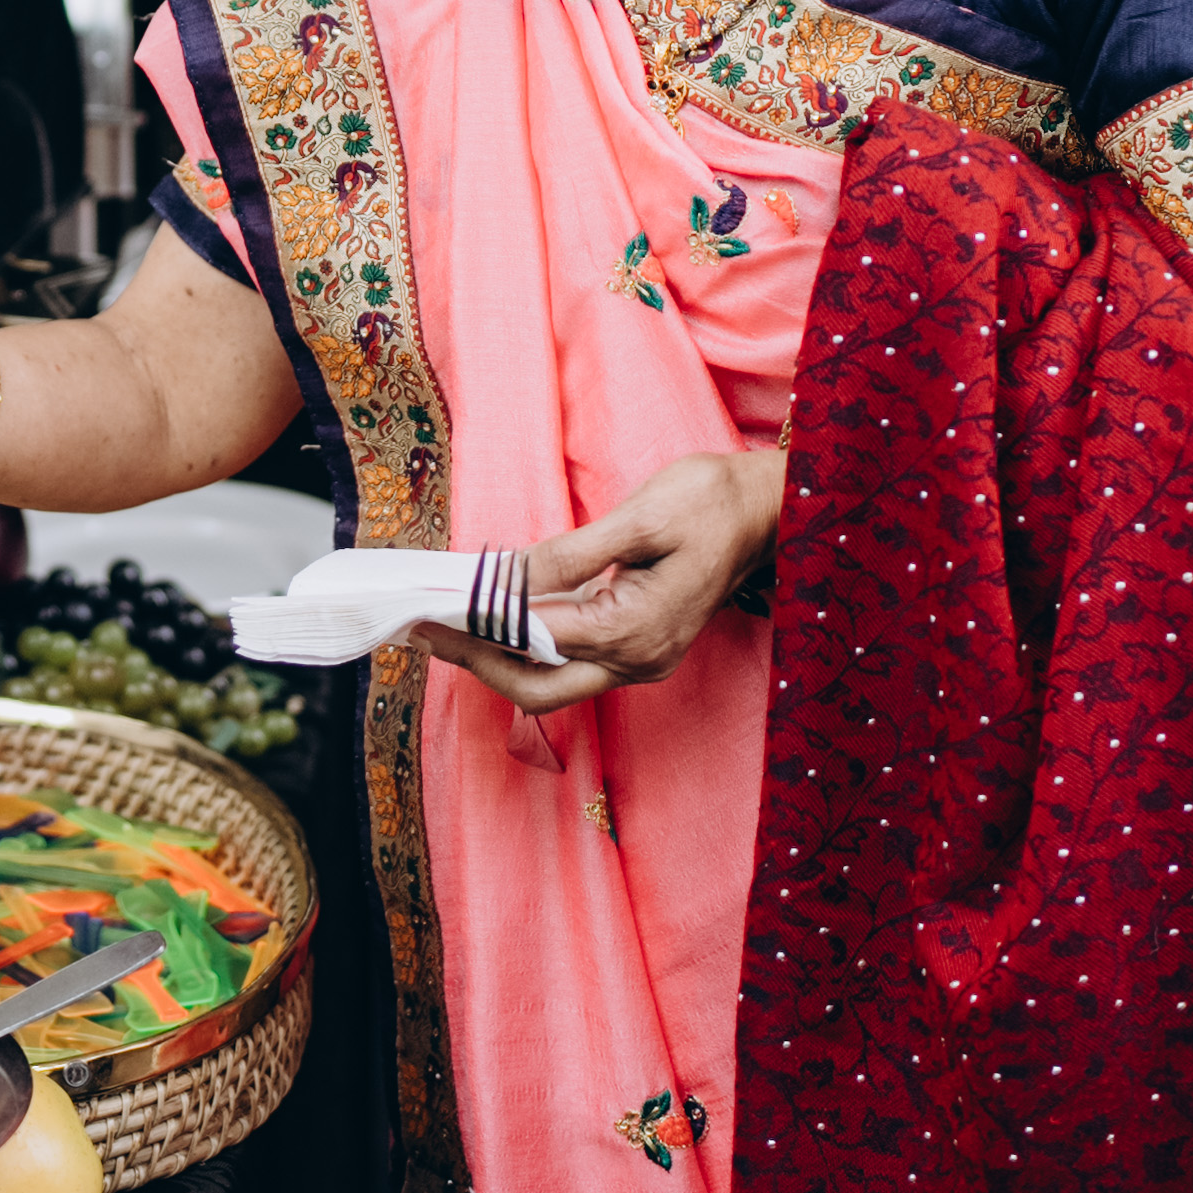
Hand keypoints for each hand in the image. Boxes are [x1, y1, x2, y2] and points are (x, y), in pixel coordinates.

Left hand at [416, 451, 782, 710]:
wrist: (769, 510)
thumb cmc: (709, 503)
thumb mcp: (636, 519)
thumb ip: (566, 556)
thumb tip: (502, 581)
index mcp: (633, 631)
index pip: (531, 642)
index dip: (473, 628)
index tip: (424, 611)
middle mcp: (637, 662)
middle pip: (535, 689)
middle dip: (476, 663)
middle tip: (423, 629)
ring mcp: (641, 662)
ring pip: (552, 683)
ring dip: (498, 658)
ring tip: (447, 623)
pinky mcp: (640, 649)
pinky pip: (572, 663)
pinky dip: (528, 646)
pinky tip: (497, 618)